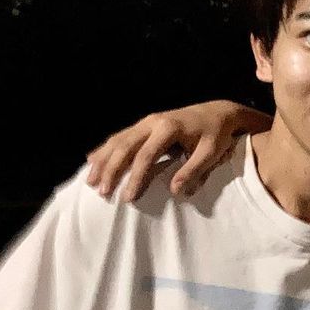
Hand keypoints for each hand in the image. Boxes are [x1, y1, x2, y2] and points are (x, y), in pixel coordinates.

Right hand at [85, 101, 269, 201]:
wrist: (218, 112)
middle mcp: (152, 122)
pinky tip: (92, 160)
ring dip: (103, 160)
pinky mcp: (145, 124)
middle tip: (102, 192)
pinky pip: (121, 136)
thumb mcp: (211, 153)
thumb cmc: (216, 135)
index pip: (146, 156)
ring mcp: (147, 121)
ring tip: (90, 180)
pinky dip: (105, 148)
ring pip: (118, 140)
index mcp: (168, 128)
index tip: (127, 198)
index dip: (135, 178)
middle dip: (111, 170)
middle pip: (125, 146)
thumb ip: (194, 171)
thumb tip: (176, 191)